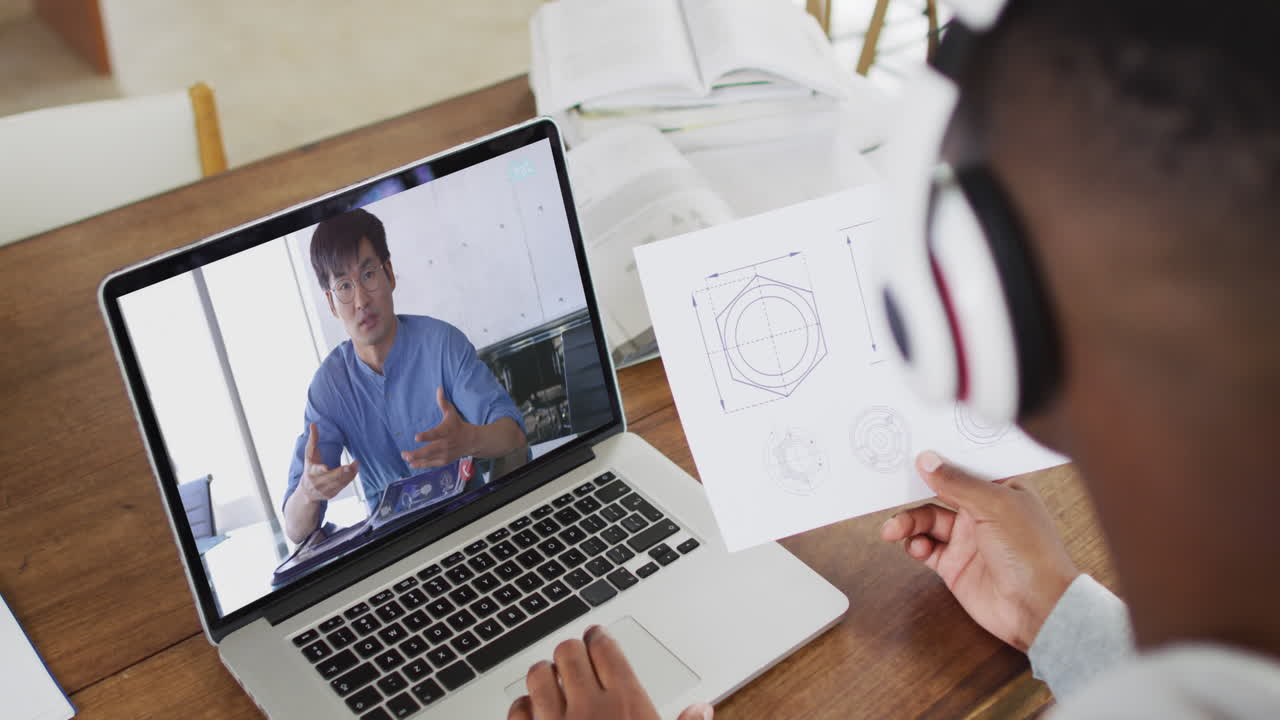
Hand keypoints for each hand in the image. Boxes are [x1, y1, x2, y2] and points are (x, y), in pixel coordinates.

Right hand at [300, 422, 357, 501]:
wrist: (306, 493)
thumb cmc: (309, 469)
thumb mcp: (309, 455)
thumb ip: (312, 440)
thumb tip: (313, 424)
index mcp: (311, 471)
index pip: (316, 470)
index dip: (321, 470)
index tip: (325, 468)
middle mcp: (317, 482)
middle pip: (332, 477)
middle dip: (342, 472)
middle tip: (351, 465)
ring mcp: (324, 490)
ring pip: (339, 482)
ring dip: (349, 473)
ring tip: (356, 464)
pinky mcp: (331, 494)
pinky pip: (343, 486)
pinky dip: (350, 478)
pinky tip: (354, 470)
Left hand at [402, 387, 475, 469]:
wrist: (471, 441)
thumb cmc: (457, 424)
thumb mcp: (451, 412)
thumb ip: (443, 402)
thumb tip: (439, 388)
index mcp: (446, 431)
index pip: (436, 434)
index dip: (426, 436)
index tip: (416, 437)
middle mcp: (445, 444)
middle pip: (430, 450)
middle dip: (417, 454)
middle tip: (404, 454)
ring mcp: (445, 454)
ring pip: (429, 459)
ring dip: (416, 460)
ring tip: (406, 458)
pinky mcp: (444, 460)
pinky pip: (431, 464)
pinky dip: (421, 465)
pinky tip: (412, 464)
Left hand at [508, 625, 712, 719]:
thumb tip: (702, 711)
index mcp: (626, 704)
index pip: (605, 647)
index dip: (599, 638)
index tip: (597, 639)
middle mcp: (587, 707)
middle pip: (569, 652)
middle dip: (573, 652)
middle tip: (577, 657)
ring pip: (539, 674)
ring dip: (545, 673)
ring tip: (554, 678)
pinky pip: (518, 708)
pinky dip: (524, 705)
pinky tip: (535, 711)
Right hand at [880, 451, 1078, 651]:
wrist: (1037, 609)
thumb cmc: (1032, 553)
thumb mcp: (995, 506)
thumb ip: (957, 483)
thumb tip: (928, 460)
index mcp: (1001, 489)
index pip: (964, 465)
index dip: (939, 458)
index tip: (911, 450)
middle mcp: (983, 511)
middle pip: (939, 492)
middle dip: (914, 491)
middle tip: (891, 490)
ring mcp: (968, 539)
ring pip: (927, 520)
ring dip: (908, 521)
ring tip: (893, 529)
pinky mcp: (954, 564)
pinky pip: (925, 547)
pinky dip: (914, 545)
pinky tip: (916, 547)